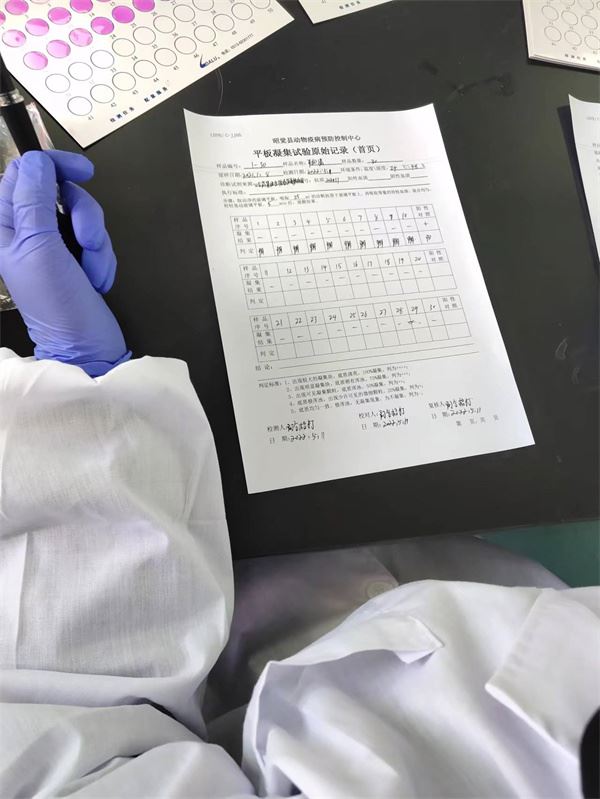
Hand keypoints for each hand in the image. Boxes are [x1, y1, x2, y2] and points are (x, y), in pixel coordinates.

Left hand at [0, 150, 129, 376]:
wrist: (86, 349)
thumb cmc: (57, 303)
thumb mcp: (39, 246)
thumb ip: (35, 198)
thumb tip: (38, 161)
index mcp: (5, 226)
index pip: (23, 172)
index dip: (53, 165)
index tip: (84, 171)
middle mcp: (27, 232)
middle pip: (61, 192)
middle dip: (83, 216)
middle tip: (87, 241)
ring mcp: (55, 248)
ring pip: (85, 217)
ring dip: (96, 244)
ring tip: (92, 273)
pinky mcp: (79, 261)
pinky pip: (98, 241)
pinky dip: (103, 260)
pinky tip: (97, 281)